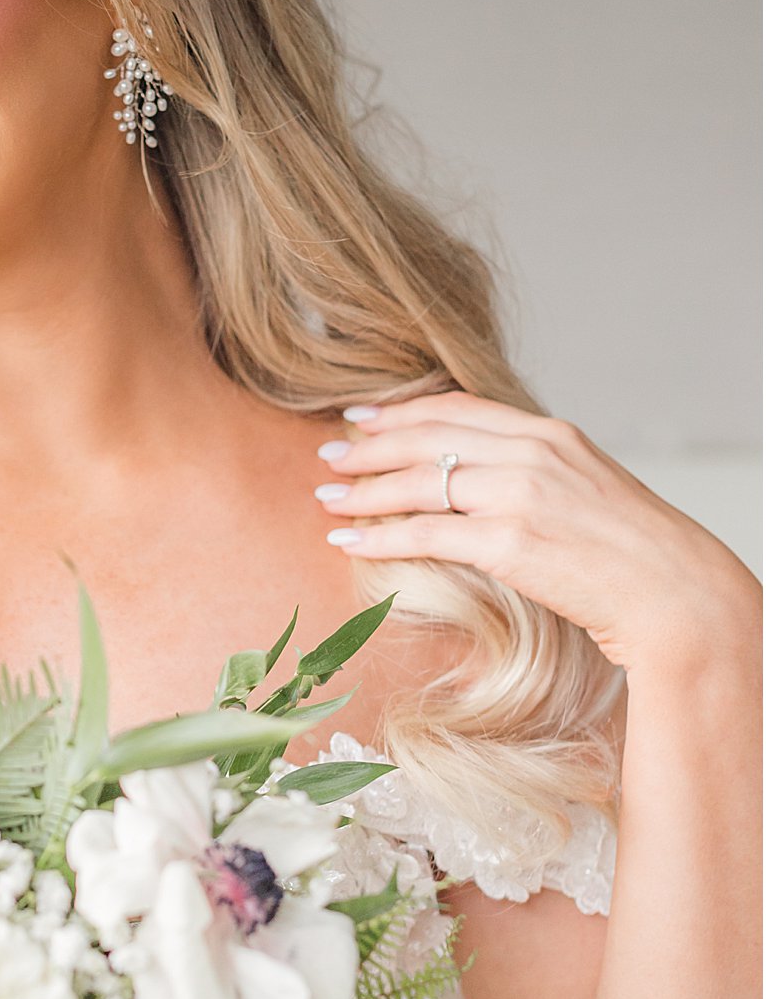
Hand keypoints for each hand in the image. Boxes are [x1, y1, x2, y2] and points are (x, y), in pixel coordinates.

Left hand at [312, 390, 759, 673]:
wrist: (674, 591)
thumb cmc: (631, 552)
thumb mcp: (585, 487)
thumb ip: (536, 472)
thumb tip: (485, 477)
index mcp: (548, 433)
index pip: (457, 407)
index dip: (402, 411)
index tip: (363, 418)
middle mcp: (530, 453)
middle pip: (426, 436)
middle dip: (369, 445)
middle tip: (329, 455)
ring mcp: (518, 496)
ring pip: (416, 482)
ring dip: (362, 491)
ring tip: (325, 499)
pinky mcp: (508, 544)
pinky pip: (424, 533)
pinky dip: (378, 537)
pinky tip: (348, 543)